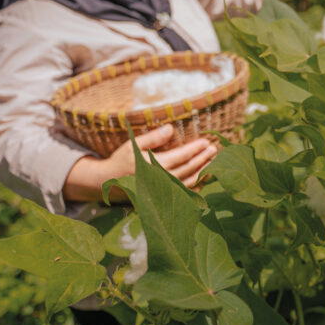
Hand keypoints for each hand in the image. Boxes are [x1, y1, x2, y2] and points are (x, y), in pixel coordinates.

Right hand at [64, 124, 216, 201]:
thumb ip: (152, 137)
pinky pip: (185, 192)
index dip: (195, 149)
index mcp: (155, 166)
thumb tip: (171, 128)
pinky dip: (197, 185)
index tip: (206, 142)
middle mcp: (162, 180)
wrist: (110, 183)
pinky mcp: (164, 196)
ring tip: (213, 160)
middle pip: (189, 169)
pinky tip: (204, 176)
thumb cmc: (121, 160)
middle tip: (215, 149)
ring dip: (203, 171)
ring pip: (189, 181)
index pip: (181, 157)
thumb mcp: (133, 145)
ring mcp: (164, 190)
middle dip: (203, 159)